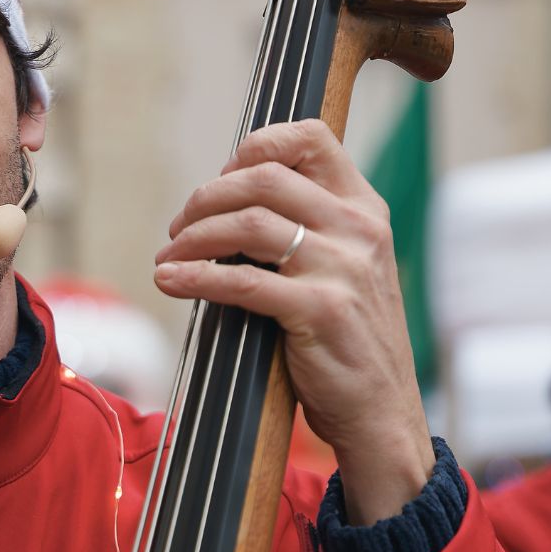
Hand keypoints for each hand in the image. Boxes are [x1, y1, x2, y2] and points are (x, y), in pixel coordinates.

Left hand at [153, 119, 434, 523]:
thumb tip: (227, 202)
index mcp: (366, 209)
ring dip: (193, 238)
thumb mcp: (346, 269)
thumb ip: (307, 229)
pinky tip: (171, 282)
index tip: (223, 176)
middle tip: (179, 227)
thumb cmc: (349, 342)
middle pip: (264, 178)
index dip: (256, 146)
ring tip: (168, 257)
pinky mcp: (321, 311)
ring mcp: (343, 269)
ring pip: (248, 224)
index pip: (312, 139)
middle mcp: (359, 230)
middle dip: (206, 197)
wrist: (382, 412)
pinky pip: (242, 281)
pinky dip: (195, 277)